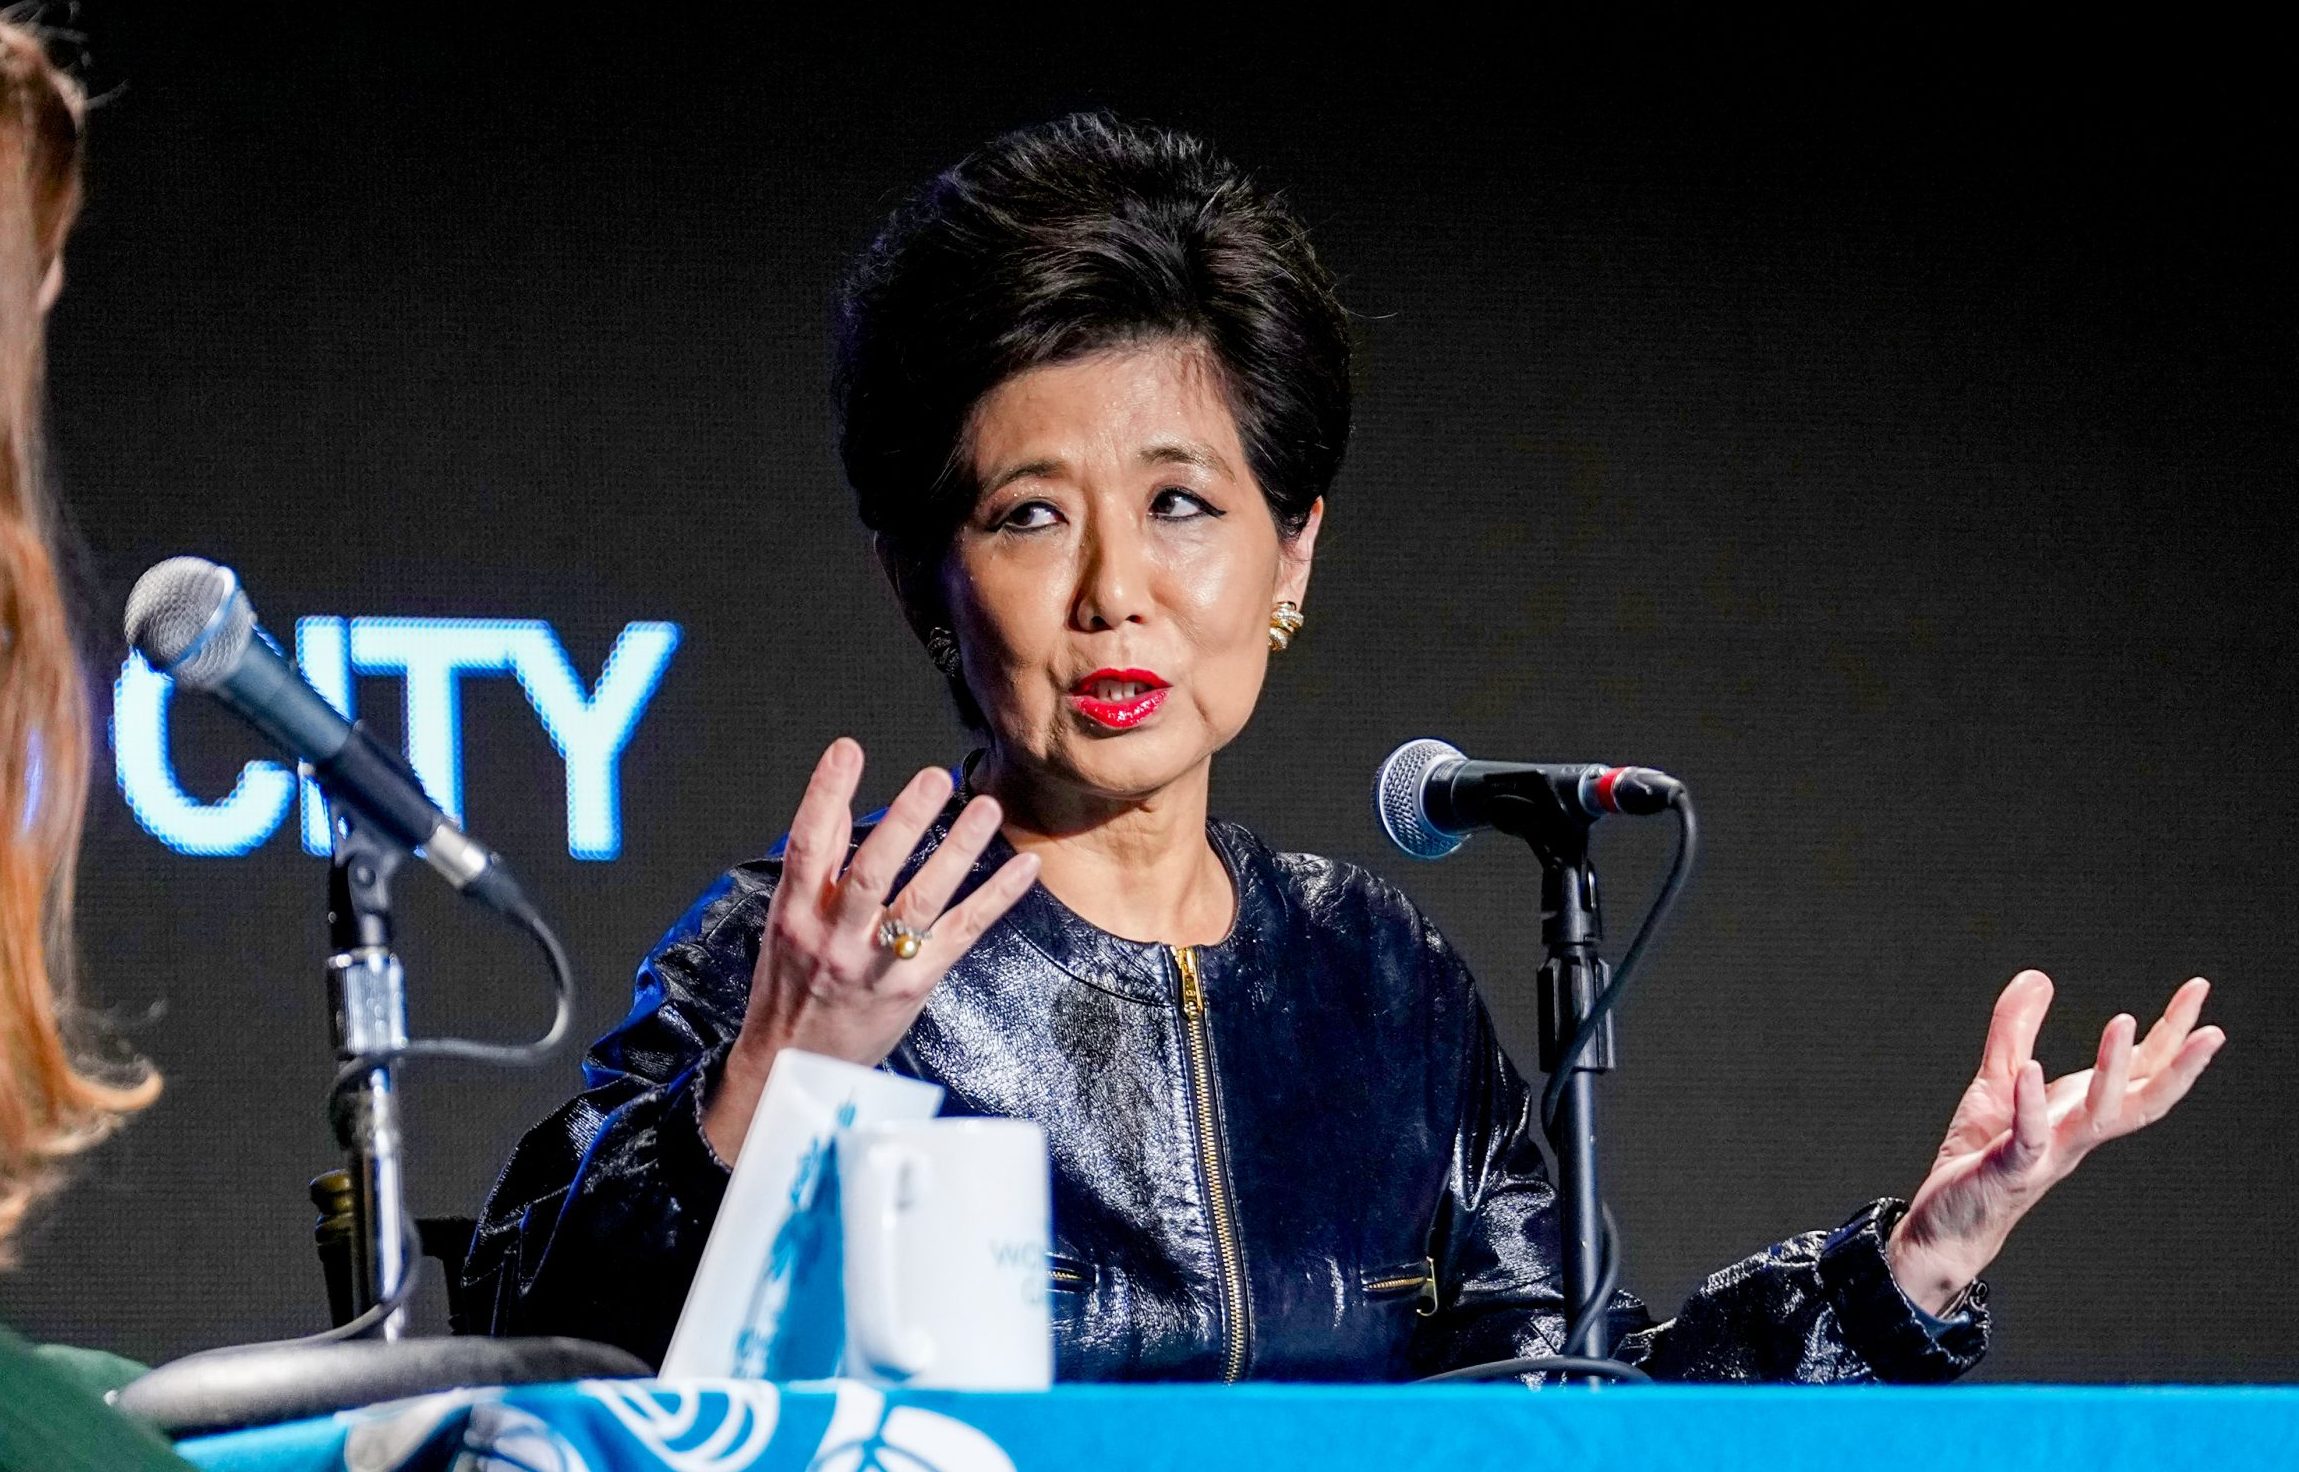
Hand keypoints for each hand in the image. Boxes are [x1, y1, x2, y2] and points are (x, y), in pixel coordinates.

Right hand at [701, 737, 1040, 1159]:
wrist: (793, 1071)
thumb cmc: (790, 987)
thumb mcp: (784, 923)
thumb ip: (813, 866)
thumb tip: (830, 801)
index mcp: (794, 915)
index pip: (807, 846)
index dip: (824, 795)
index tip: (847, 749)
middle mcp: (833, 938)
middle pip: (870, 872)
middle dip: (903, 823)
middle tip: (934, 778)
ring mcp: (876, 965)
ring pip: (921, 900)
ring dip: (957, 851)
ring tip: (985, 808)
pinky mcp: (914, 985)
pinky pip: (960, 934)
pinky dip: (995, 898)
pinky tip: (1023, 866)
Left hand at [1886, 970, 2225, 1314]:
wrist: (1947, 1222)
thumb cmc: (1981, 1154)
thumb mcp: (1998, 1079)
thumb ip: (2016, 1029)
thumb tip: (2038, 976)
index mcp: (2082, 1110)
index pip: (2141, 1068)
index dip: (2171, 1031)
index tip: (2199, 988)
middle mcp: (2078, 1133)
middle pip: (2143, 1098)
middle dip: (2178, 1064)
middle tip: (2210, 1029)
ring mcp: (2049, 1153)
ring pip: (2098, 1116)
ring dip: (2112, 1071)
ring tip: (2122, 1022)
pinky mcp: (2011, 1170)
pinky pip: (2027, 1136)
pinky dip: (2031, 1105)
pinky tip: (2034, 1070)